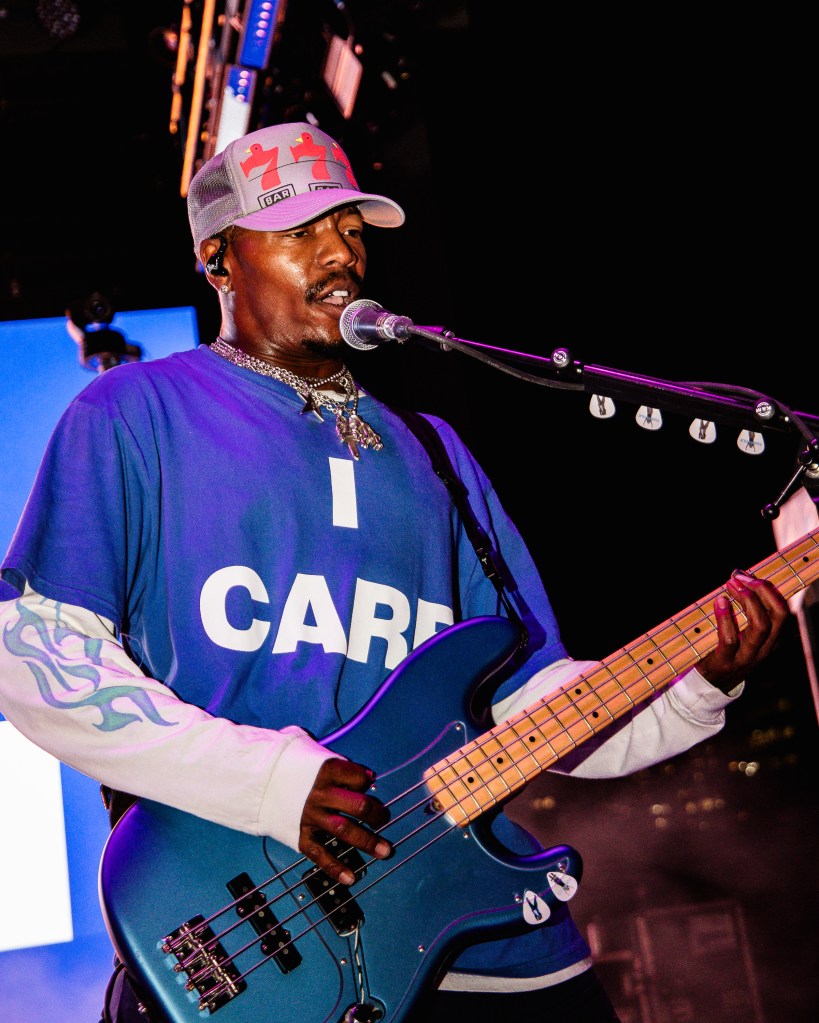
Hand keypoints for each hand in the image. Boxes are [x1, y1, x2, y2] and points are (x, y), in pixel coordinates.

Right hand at [299, 757, 390, 884]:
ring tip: (385, 851)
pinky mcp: (301, 835)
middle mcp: (320, 795)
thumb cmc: (298, 769)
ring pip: (345, 831)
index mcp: (326, 772)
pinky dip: (335, 867)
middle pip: (358, 806)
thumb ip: (343, 768)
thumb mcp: (318, 757)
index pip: (358, 778)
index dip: (366, 781)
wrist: (263, 781)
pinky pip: (320, 854)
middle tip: (384, 819)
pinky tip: (350, 878)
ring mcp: (311, 816)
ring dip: (367, 842)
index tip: (367, 784)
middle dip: (377, 815)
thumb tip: (369, 778)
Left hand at [697, 572, 788, 693]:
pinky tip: (719, 602)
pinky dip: (725, 618)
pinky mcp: (727, 662)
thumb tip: (739, 578)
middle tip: (741, 577)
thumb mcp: (742, 633)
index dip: (769, 589)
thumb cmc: (724, 650)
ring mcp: (747, 656)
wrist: (710, 684)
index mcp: (771, 639)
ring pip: (760, 626)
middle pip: (778, 615)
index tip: (749, 574)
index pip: (782, 610)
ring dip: (747, 601)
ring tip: (731, 585)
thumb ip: (744, 611)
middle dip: (762, 590)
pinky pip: (731, 639)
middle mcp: (764, 647)